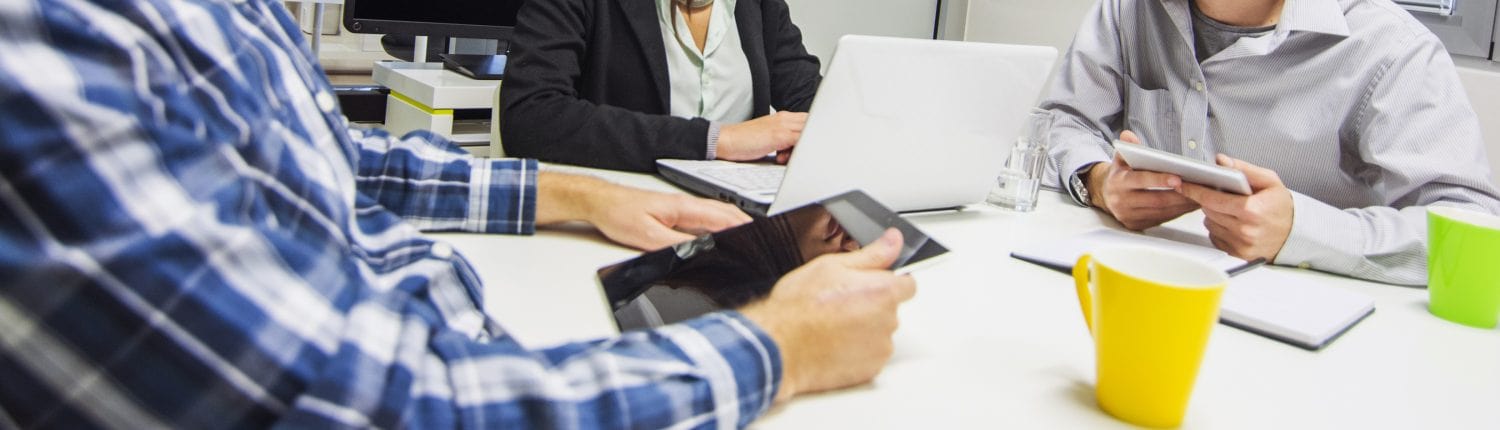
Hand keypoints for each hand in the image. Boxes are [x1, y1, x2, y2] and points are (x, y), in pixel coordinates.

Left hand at [536, 172, 750, 249]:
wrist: (600, 202)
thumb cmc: (619, 213)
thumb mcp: (647, 236)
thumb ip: (675, 244)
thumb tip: (700, 251)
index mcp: (684, 207)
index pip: (724, 217)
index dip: (744, 227)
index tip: (760, 238)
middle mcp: (687, 204)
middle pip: (726, 214)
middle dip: (747, 226)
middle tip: (765, 240)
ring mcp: (682, 208)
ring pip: (717, 216)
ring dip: (735, 225)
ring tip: (750, 240)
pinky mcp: (675, 213)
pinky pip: (705, 219)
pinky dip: (721, 227)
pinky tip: (722, 236)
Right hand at [717, 111, 807, 160]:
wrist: (726, 140)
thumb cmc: (744, 141)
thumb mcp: (769, 138)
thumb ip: (785, 141)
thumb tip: (797, 152)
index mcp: (783, 117)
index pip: (809, 121)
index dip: (815, 134)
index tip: (813, 147)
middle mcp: (785, 119)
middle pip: (813, 125)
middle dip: (813, 140)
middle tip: (800, 155)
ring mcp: (783, 126)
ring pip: (809, 132)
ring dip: (805, 148)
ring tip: (785, 159)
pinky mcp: (779, 136)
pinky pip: (801, 140)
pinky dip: (802, 150)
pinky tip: (787, 159)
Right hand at [739, 228, 916, 402]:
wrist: (780, 346)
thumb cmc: (800, 307)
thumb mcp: (831, 266)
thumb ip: (871, 254)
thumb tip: (893, 240)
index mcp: (884, 291)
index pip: (908, 284)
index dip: (889, 281)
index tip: (870, 284)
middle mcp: (889, 321)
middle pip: (890, 308)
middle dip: (871, 304)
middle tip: (839, 303)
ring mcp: (880, 348)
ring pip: (879, 332)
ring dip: (863, 328)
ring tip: (832, 325)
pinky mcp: (869, 370)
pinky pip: (869, 356)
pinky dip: (856, 350)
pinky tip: (833, 343)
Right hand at [1087, 130, 1200, 229]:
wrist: (1105, 196)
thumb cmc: (1120, 174)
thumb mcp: (1121, 158)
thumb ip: (1127, 147)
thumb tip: (1128, 135)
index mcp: (1118, 182)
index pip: (1141, 181)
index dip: (1160, 180)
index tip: (1178, 179)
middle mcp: (1121, 201)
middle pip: (1156, 200)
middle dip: (1180, 195)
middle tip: (1199, 188)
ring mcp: (1128, 216)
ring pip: (1161, 212)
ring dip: (1182, 205)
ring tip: (1200, 196)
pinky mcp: (1136, 225)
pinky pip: (1161, 219)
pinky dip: (1178, 212)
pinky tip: (1189, 205)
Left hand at [1177, 154, 1293, 261]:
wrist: (1296, 234)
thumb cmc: (1282, 206)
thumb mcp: (1269, 181)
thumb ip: (1244, 168)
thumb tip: (1221, 160)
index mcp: (1251, 210)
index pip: (1212, 199)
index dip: (1195, 190)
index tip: (1184, 185)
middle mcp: (1245, 230)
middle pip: (1209, 210)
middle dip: (1209, 200)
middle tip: (1219, 194)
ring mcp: (1240, 244)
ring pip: (1210, 223)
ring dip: (1214, 214)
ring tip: (1232, 209)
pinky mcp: (1237, 253)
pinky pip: (1215, 237)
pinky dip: (1219, 228)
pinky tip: (1233, 223)